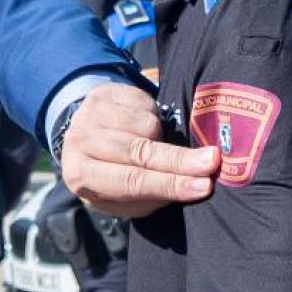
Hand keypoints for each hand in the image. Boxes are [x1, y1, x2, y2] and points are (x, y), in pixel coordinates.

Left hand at [59, 83, 218, 217]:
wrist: (87, 141)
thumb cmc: (113, 176)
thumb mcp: (128, 198)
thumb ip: (155, 194)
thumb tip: (197, 182)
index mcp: (81, 176)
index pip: (132, 182)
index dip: (170, 184)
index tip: (203, 186)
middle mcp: (78, 143)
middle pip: (138, 152)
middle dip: (179, 159)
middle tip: (212, 162)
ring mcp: (88, 114)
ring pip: (144, 124)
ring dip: (161, 135)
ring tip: (155, 143)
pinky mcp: (101, 93)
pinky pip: (143, 102)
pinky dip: (152, 114)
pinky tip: (143, 125)